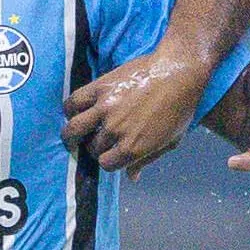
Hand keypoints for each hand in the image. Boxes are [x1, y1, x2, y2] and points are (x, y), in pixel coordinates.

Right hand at [64, 49, 212, 172]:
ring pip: (74, 128)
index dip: (107, 160)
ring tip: (73, 132)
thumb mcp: (170, 141)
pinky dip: (69, 109)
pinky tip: (74, 111)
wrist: (178, 72)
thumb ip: (147, 160)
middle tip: (95, 139)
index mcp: (133, 148)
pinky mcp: (100, 88)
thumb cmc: (179, 108)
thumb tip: (132, 177)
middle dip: (93, 146)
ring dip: (72, 133)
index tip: (109, 153)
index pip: (106, 164)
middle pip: (92, 147)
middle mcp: (115, 131)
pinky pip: (73, 102)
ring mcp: (105, 109)